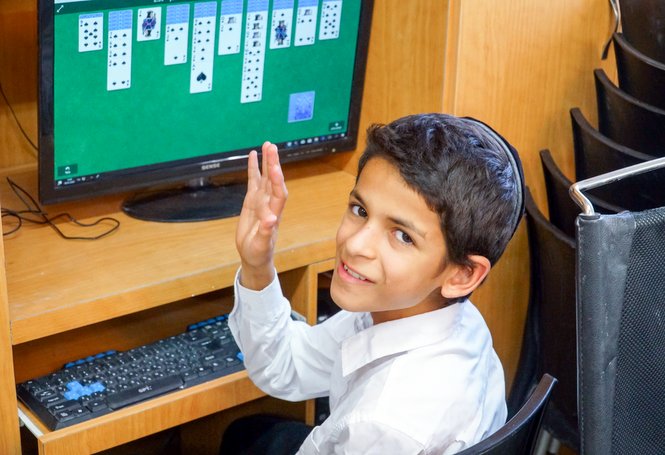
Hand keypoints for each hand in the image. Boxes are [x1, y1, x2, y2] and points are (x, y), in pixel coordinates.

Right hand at [235, 141, 287, 289]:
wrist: (254, 256)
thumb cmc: (259, 252)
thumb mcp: (261, 245)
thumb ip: (265, 232)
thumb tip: (271, 219)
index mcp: (274, 213)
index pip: (278, 193)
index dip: (277, 180)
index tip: (274, 167)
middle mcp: (270, 203)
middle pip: (273, 180)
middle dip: (273, 164)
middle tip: (272, 147)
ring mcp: (261, 200)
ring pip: (265, 177)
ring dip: (266, 162)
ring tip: (267, 145)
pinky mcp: (252, 200)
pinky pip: (254, 181)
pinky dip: (254, 168)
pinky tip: (253, 155)